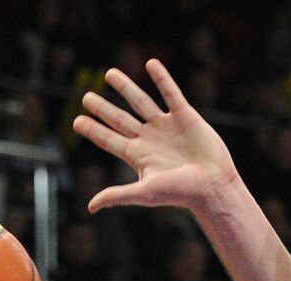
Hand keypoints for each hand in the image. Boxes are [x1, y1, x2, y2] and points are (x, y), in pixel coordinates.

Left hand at [73, 58, 238, 211]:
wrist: (213, 185)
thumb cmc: (181, 193)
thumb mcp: (145, 192)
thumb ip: (117, 195)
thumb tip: (90, 207)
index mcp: (139, 156)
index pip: (109, 140)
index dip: (93, 130)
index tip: (77, 121)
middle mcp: (150, 139)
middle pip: (120, 119)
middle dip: (103, 108)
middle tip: (86, 97)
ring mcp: (167, 126)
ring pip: (141, 102)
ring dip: (125, 88)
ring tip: (109, 74)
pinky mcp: (186, 116)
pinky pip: (171, 93)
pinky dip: (162, 79)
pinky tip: (151, 64)